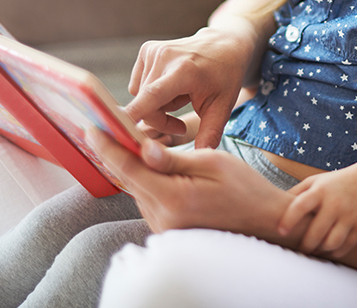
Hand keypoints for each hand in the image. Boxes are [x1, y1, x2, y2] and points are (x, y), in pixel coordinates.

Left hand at [88, 130, 290, 237]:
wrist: (264, 220)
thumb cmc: (245, 187)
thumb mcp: (212, 162)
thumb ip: (173, 158)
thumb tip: (142, 148)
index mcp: (174, 198)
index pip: (130, 168)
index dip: (108, 146)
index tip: (92, 128)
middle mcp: (163, 218)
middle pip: (129, 179)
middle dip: (117, 152)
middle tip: (107, 127)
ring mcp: (165, 227)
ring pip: (137, 189)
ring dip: (132, 166)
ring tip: (128, 141)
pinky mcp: (169, 229)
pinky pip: (149, 199)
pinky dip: (145, 180)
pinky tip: (149, 164)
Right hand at [126, 26, 254, 148]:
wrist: (224, 45)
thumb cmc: (225, 76)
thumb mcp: (222, 107)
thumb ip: (209, 134)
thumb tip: (200, 158)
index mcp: (184, 71)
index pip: (151, 96)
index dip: (132, 115)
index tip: (115, 130)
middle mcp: (165, 57)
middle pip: (145, 105)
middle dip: (160, 121)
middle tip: (180, 122)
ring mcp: (153, 51)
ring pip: (140, 97)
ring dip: (156, 107)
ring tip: (180, 99)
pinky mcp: (147, 50)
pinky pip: (138, 85)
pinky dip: (151, 93)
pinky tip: (170, 87)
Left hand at [278, 167, 356, 257]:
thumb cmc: (333, 183)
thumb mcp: (315, 182)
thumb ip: (296, 193)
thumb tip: (273, 205)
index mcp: (320, 191)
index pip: (300, 205)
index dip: (289, 219)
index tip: (280, 231)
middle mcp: (334, 203)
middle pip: (316, 231)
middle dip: (305, 245)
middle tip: (299, 250)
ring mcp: (349, 215)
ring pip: (332, 242)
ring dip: (320, 250)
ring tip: (314, 250)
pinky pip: (346, 246)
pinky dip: (335, 252)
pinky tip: (328, 250)